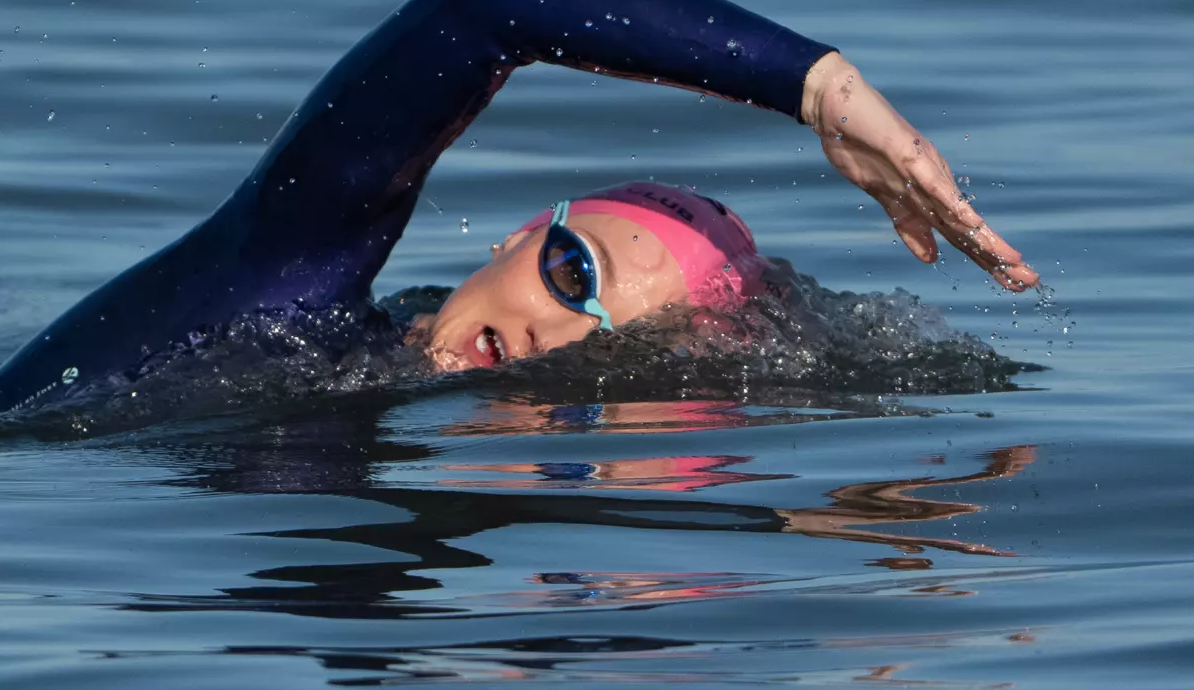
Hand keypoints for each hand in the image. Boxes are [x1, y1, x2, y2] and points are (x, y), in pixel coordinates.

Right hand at [801, 53, 1038, 290]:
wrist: (840, 108)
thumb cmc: (862, 149)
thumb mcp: (887, 199)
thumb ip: (910, 228)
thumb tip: (932, 259)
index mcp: (931, 198)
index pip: (963, 237)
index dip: (989, 261)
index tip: (1015, 284)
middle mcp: (935, 187)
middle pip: (968, 231)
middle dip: (998, 258)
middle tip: (1029, 281)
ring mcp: (922, 172)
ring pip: (957, 213)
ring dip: (985, 239)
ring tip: (1012, 261)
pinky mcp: (907, 155)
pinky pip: (933, 186)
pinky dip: (953, 206)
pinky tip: (972, 224)